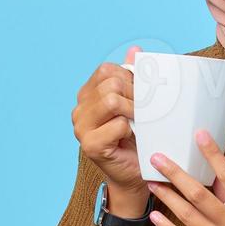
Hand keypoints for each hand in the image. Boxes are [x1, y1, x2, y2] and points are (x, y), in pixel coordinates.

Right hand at [72, 45, 147, 195]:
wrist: (135, 175)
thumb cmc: (137, 140)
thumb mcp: (136, 104)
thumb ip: (132, 77)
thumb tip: (135, 50)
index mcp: (87, 96)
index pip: (106, 71)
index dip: (129, 78)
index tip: (141, 95)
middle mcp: (79, 110)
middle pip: (110, 84)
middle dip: (134, 95)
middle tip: (145, 111)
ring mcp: (81, 128)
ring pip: (111, 100)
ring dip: (134, 111)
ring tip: (140, 123)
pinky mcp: (90, 145)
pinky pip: (117, 124)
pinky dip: (131, 130)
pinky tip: (132, 138)